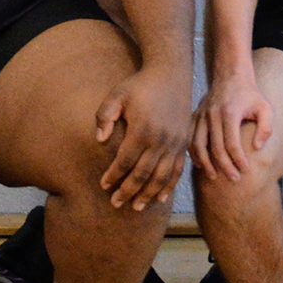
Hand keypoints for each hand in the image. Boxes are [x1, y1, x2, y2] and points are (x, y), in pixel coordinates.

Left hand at [93, 62, 190, 211]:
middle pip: (143, 174)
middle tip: (116, 204)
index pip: (125, 161)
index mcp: (142, 130)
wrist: (171, 74)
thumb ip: (104, 116)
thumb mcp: (116, 94)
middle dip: (128, 191)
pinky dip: (169, 186)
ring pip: (161, 177)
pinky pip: (177, 170)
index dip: (113, 175)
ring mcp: (175, 143)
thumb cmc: (139, 85)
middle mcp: (161, 140)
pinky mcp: (184, 143)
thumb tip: (99, 140)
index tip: (103, 185)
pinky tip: (161, 198)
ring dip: (148, 194)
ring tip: (137, 208)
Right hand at [190, 68, 271, 184]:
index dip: (239, 160)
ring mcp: (201, 115)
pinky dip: (193, 153)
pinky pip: (190, 138)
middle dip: (224, 166)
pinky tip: (201, 164)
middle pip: (215, 147)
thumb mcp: (266, 108)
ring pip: (197, 144)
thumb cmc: (250, 95)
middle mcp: (212, 114)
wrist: (231, 75)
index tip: (246, 171)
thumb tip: (257, 148)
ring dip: (205, 163)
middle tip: (234, 179)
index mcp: (229, 113)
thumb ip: (266, 128)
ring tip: (214, 177)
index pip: (232, 143)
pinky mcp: (195, 116)